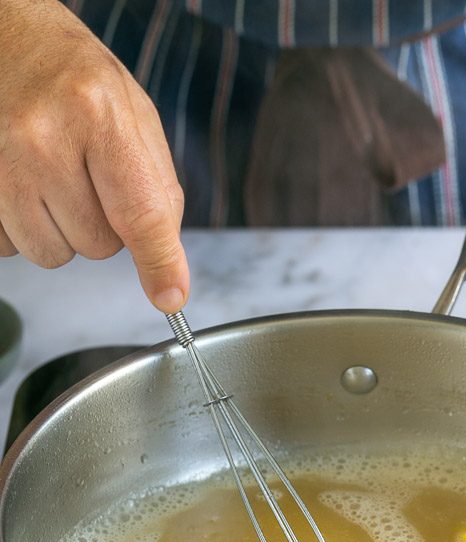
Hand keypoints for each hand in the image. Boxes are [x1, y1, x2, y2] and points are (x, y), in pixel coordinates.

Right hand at [0, 0, 188, 311]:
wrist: (8, 41)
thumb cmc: (74, 77)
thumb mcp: (135, 116)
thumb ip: (158, 191)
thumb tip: (168, 268)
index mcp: (98, 116)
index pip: (141, 214)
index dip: (159, 263)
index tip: (170, 297)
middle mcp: (43, 140)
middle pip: (97, 245)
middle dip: (103, 226)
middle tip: (89, 179)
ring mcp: (2, 164)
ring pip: (53, 253)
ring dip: (62, 231)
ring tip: (55, 178)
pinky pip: (11, 248)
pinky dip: (24, 229)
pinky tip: (26, 186)